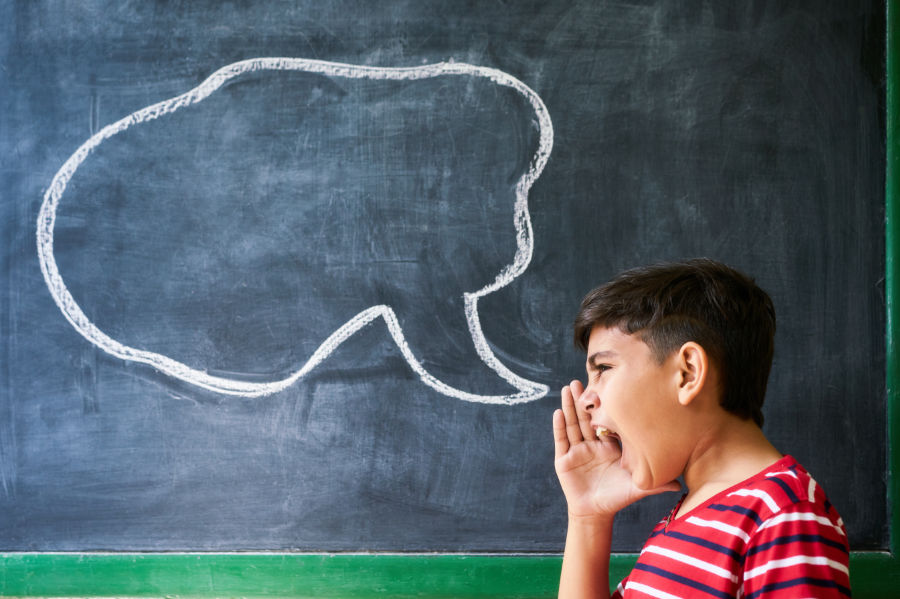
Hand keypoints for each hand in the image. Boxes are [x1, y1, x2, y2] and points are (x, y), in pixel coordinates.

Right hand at [553, 380, 678, 518]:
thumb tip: (682, 485)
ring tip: (568, 388)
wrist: (595, 514)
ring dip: (569, 406)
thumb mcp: (637, 487)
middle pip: (586, 418)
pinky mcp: (564, 459)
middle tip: (582, 380)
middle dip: (583, 399)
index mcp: (609, 447)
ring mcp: (577, 451)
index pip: (606, 422)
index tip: (607, 389)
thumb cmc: (616, 498)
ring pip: (573, 424)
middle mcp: (592, 445)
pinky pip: (561, 440)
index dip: (605, 407)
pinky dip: (559, 426)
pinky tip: (558, 412)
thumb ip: (656, 484)